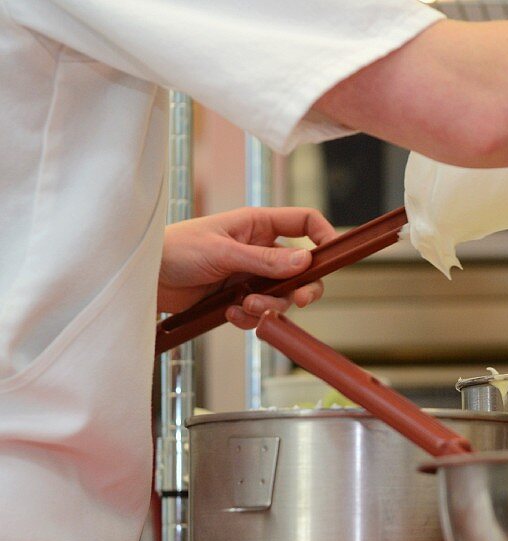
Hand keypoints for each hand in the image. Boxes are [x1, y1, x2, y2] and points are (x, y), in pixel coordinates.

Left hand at [158, 207, 336, 328]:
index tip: (332, 257)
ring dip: (268, 305)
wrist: (143, 278)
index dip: (324, 236)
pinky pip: (259, 312)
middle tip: (297, 302)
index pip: (305, 223)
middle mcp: (260, 249)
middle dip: (302, 288)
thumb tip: (305, 262)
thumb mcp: (222, 251)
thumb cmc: (174, 249)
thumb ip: (264, 260)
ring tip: (244, 305)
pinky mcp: (237, 297)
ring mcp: (250, 275)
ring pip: (281, 296)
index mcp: (258, 225)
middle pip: (303, 269)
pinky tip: (229, 312)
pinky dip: (249, 317)